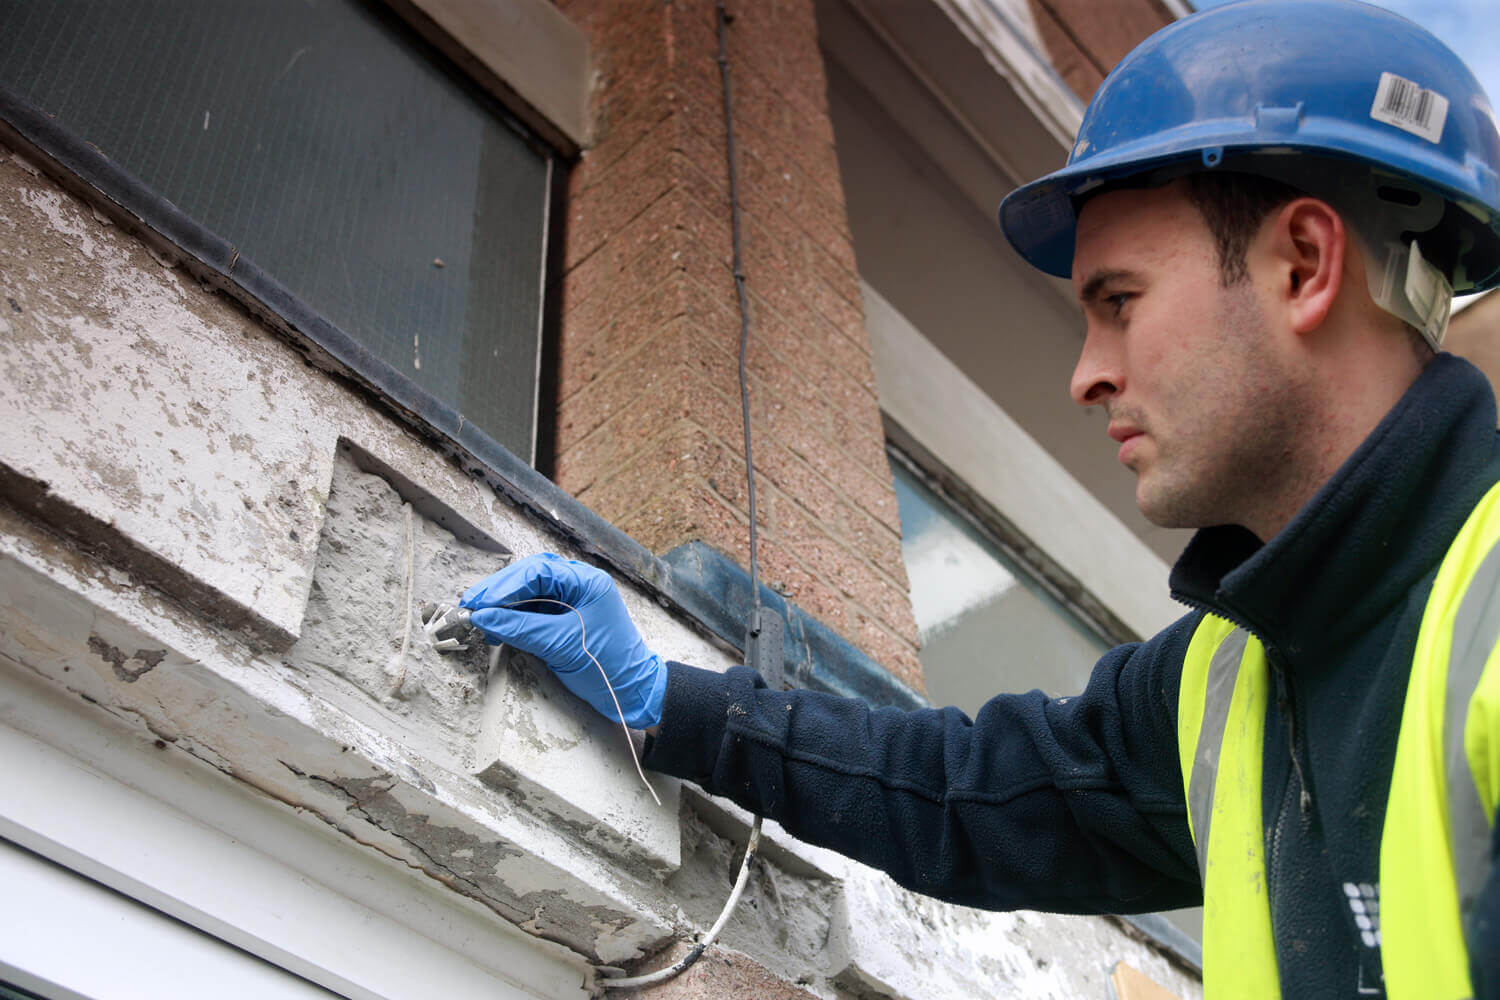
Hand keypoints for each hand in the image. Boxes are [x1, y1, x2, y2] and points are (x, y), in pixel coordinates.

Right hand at [461, 553, 666, 728]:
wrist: (632, 692)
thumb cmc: (608, 665)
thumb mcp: (561, 645)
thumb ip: (520, 628)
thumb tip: (483, 617)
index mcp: (586, 582)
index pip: (538, 572)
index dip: (505, 586)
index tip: (480, 603)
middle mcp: (579, 585)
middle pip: (530, 578)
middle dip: (499, 592)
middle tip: (471, 605)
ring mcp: (571, 602)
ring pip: (528, 594)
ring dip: (503, 606)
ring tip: (480, 620)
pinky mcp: (564, 620)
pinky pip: (532, 612)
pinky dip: (513, 619)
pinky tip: (497, 629)